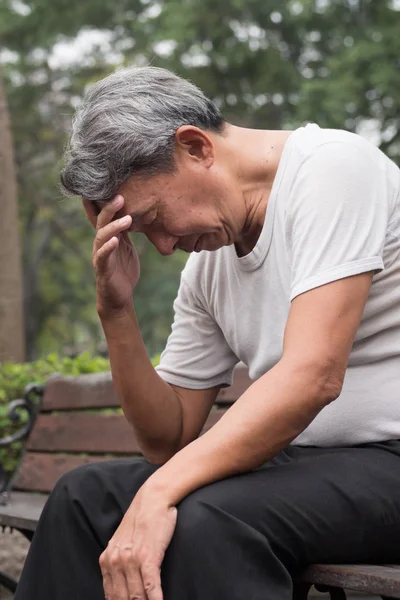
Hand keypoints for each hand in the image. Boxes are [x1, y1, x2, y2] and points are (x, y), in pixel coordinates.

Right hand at [83, 195, 139, 316]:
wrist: (118, 296)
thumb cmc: (122, 270)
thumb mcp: (126, 246)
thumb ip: (126, 230)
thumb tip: (135, 210)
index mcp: (107, 237)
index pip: (101, 215)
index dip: (101, 201)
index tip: (108, 184)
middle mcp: (100, 243)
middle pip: (101, 221)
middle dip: (109, 208)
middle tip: (121, 196)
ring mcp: (100, 255)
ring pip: (102, 236)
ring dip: (114, 226)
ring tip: (128, 219)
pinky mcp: (102, 269)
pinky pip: (103, 256)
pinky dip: (108, 248)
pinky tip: (116, 241)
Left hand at [99, 487, 177, 599]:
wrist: (153, 499)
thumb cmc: (142, 521)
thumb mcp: (123, 542)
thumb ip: (119, 563)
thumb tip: (123, 588)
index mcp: (107, 560)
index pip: (111, 596)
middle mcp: (115, 561)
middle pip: (122, 599)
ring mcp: (131, 560)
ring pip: (136, 596)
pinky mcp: (148, 557)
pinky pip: (151, 585)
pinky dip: (155, 598)